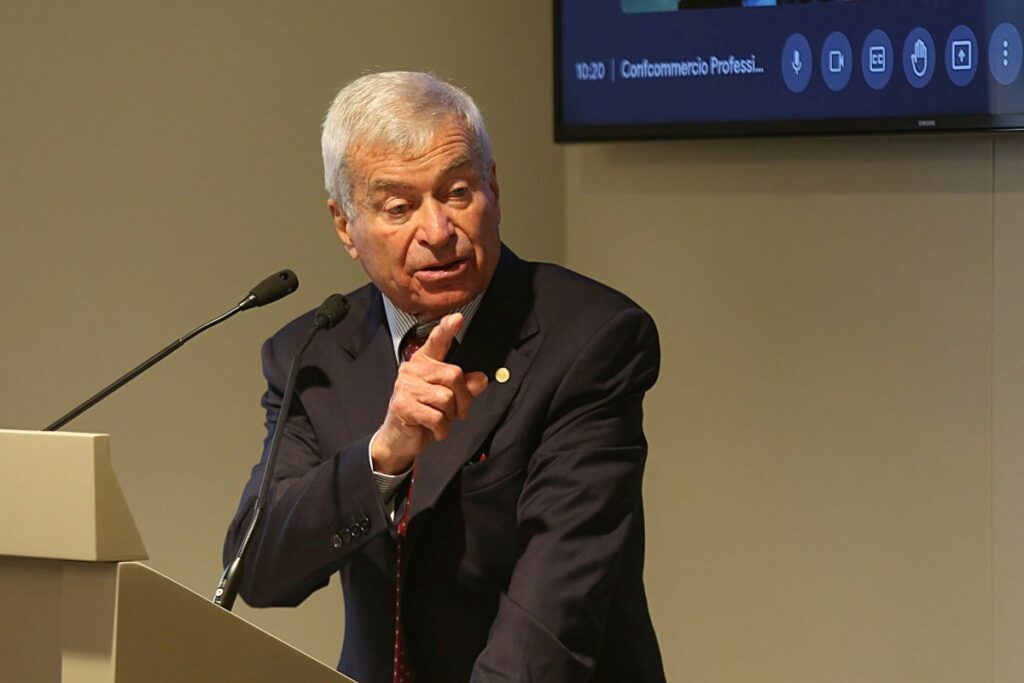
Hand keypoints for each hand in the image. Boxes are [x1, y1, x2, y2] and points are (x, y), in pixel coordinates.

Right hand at [371, 313, 487, 473]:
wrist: (399, 438)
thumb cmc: (423, 414)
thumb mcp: (449, 399)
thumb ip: (465, 386)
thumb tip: (481, 379)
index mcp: (424, 362)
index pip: (436, 341)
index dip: (447, 329)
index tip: (458, 318)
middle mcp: (413, 370)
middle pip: (453, 375)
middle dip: (463, 399)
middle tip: (457, 412)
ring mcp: (405, 387)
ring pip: (446, 397)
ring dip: (450, 416)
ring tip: (440, 420)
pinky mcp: (402, 405)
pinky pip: (436, 417)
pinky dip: (441, 429)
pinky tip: (433, 429)